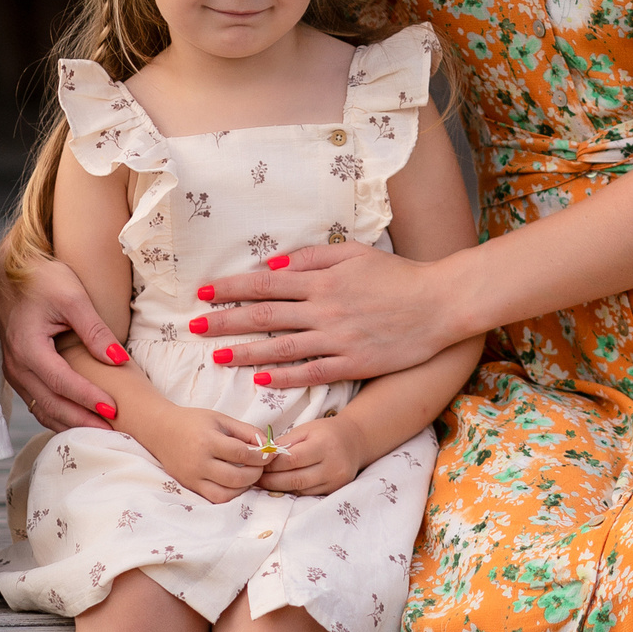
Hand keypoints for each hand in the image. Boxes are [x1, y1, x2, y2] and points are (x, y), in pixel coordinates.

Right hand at [0, 255, 126, 431]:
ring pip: (43, 408)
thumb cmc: (43, 279)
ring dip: (71, 424)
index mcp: (28, 346)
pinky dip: (59, 415)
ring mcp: (15, 372)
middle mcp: (17, 365)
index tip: (114, 409)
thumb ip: (94, 330)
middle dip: (82, 421)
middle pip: (51, 404)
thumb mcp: (72, 296)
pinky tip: (80, 421)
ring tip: (102, 434)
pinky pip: (38, 402)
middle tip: (114, 434)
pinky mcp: (19, 373)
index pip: (62, 382)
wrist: (12, 273)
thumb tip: (118, 359)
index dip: (88, 398)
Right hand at [132, 404, 274, 504]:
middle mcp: (199, 462)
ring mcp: (193, 477)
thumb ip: (246, 431)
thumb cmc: (193, 421)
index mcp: (208, 440)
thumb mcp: (220, 419)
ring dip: (244, 487)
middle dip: (256, 473)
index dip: (261, 456)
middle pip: (236, 477)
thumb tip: (267, 445)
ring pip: (226, 493)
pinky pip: (215, 498)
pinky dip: (230, 494)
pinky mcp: (190, 486)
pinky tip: (236, 483)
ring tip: (249, 475)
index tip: (270, 454)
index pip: (242, 454)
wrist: (161, 430)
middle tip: (261, 466)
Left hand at [200, 243, 454, 389]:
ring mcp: (338, 338)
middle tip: (193, 326)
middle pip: (264, 315)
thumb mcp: (354, 253)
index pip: (265, 283)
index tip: (203, 293)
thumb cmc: (396, 275)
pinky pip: (310, 372)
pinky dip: (283, 375)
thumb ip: (312, 258)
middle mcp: (324, 309)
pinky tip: (259, 378)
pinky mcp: (353, 363)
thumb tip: (273, 264)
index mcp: (322, 280)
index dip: (231, 288)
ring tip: (216, 355)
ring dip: (245, 351)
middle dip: (224, 320)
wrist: (439, 304)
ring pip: (280, 347)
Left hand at [260, 415, 369, 496]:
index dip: (272, 464)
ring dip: (279, 489)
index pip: (292, 459)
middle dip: (271, 481)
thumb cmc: (326, 432)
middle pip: (296, 479)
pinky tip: (280, 487)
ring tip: (263, 483)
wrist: (354, 441)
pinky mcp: (335, 491)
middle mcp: (333, 466)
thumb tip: (263, 455)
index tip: (257, 464)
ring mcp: (335, 481)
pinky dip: (292, 492)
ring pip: (301, 491)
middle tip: (255, 479)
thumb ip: (286, 442)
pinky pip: (309, 494)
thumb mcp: (306, 429)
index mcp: (324, 445)